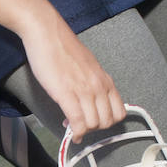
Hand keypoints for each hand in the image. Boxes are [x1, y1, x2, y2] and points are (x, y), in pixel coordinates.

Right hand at [18, 13, 125, 142]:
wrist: (46, 33)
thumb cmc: (62, 47)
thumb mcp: (87, 66)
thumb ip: (92, 83)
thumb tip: (89, 100)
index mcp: (104, 79)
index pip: (119, 112)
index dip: (108, 122)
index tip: (96, 122)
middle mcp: (98, 86)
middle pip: (107, 122)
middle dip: (95, 129)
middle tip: (82, 126)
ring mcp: (84, 90)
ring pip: (94, 124)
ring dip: (83, 131)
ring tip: (72, 127)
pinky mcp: (67, 93)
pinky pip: (77, 121)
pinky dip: (75, 133)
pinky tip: (70, 133)